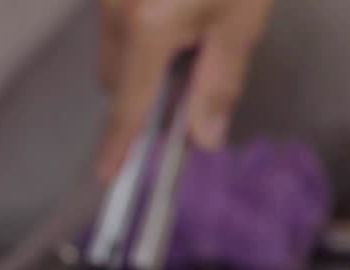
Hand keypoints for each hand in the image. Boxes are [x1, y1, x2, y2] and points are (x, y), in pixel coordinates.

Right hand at [95, 0, 273, 181]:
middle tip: (187, 89)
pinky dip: (142, 32)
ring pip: (115, 48)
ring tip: (190, 38)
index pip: (129, 104)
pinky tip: (178, 12)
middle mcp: (116, 9)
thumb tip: (205, 136)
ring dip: (142, 59)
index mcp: (148, 26)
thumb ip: (221, 82)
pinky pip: (120, 21)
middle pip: (114, 78)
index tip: (108, 174)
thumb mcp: (241, 20)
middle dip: (140, 94)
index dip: (119, 144)